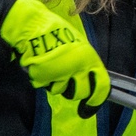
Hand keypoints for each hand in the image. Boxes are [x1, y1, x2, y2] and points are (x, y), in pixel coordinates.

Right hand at [0, 0, 109, 115]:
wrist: (33, 27)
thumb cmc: (58, 34)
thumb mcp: (80, 46)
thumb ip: (87, 65)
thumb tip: (92, 82)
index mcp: (89, 58)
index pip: (101, 86)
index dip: (97, 100)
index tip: (88, 108)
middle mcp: (77, 68)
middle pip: (79, 93)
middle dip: (73, 90)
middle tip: (65, 78)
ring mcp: (60, 73)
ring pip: (60, 90)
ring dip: (55, 83)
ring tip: (51, 66)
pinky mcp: (43, 77)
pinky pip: (44, 85)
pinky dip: (41, 78)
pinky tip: (40, 65)